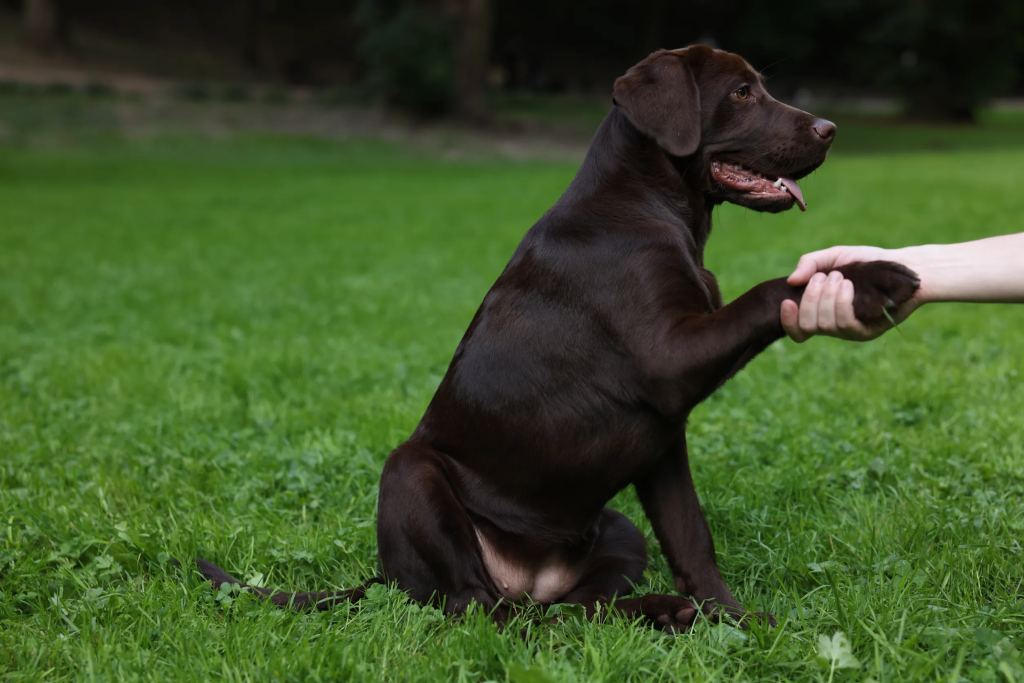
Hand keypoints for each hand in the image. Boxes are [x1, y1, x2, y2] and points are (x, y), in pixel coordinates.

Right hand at [780, 246, 920, 342]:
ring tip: (842, 278)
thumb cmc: (867, 262)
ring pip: (824, 325)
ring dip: (827, 297)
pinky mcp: (867, 332)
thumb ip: (810, 263)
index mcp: (821, 311)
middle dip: (811, 298)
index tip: (787, 301)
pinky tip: (849, 286)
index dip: (788, 321)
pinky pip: (844, 323)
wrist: (901, 266)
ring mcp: (849, 331)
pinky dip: (841, 301)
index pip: (798, 330)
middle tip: (825, 277)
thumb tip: (791, 281)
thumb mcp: (834, 257)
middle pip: (807, 326)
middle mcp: (833, 325)